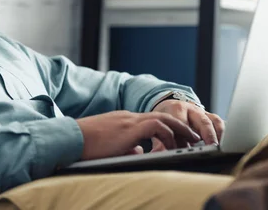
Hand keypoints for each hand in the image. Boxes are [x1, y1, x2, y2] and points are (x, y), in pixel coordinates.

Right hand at [76, 111, 200, 160]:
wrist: (72, 138)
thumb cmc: (86, 145)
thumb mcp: (111, 146)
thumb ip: (128, 146)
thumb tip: (141, 151)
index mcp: (125, 121)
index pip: (153, 120)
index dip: (170, 128)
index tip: (181, 138)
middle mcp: (130, 117)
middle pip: (162, 116)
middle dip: (181, 126)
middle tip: (195, 137)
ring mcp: (129, 120)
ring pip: (163, 118)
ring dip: (180, 130)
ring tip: (192, 141)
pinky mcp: (129, 128)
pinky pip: (156, 127)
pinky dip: (168, 135)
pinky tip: (173, 147)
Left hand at [151, 99, 224, 151]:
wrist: (168, 107)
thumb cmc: (164, 120)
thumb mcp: (159, 128)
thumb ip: (159, 141)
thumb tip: (157, 154)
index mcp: (176, 109)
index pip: (181, 123)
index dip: (183, 138)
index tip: (184, 151)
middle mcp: (191, 109)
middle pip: (202, 121)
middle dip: (207, 136)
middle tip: (210, 149)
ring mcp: (203, 113)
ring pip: (214, 121)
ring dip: (218, 136)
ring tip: (219, 149)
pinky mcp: (210, 118)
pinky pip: (219, 124)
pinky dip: (223, 134)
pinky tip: (224, 145)